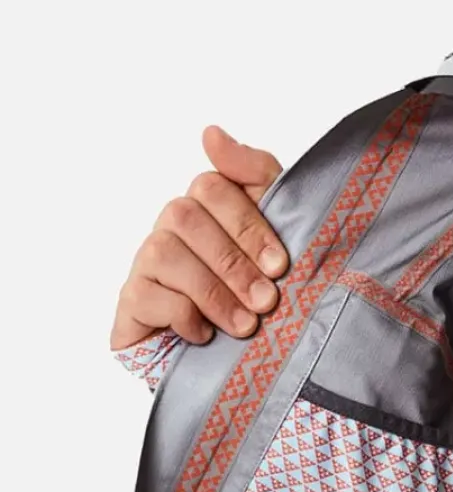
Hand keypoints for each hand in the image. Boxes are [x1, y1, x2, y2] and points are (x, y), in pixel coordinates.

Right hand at [110, 127, 287, 351]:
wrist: (240, 359)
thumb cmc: (259, 290)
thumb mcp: (277, 231)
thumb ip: (256, 176)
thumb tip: (211, 132)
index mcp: (206, 207)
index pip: (213, 187)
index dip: (247, 225)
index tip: (281, 265)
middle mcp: (171, 228)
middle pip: (186, 217)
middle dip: (233, 262)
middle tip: (268, 301)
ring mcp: (146, 262)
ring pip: (165, 254)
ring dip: (213, 292)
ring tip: (247, 325)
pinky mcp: (132, 300)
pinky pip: (148, 295)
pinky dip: (184, 315)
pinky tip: (206, 334)